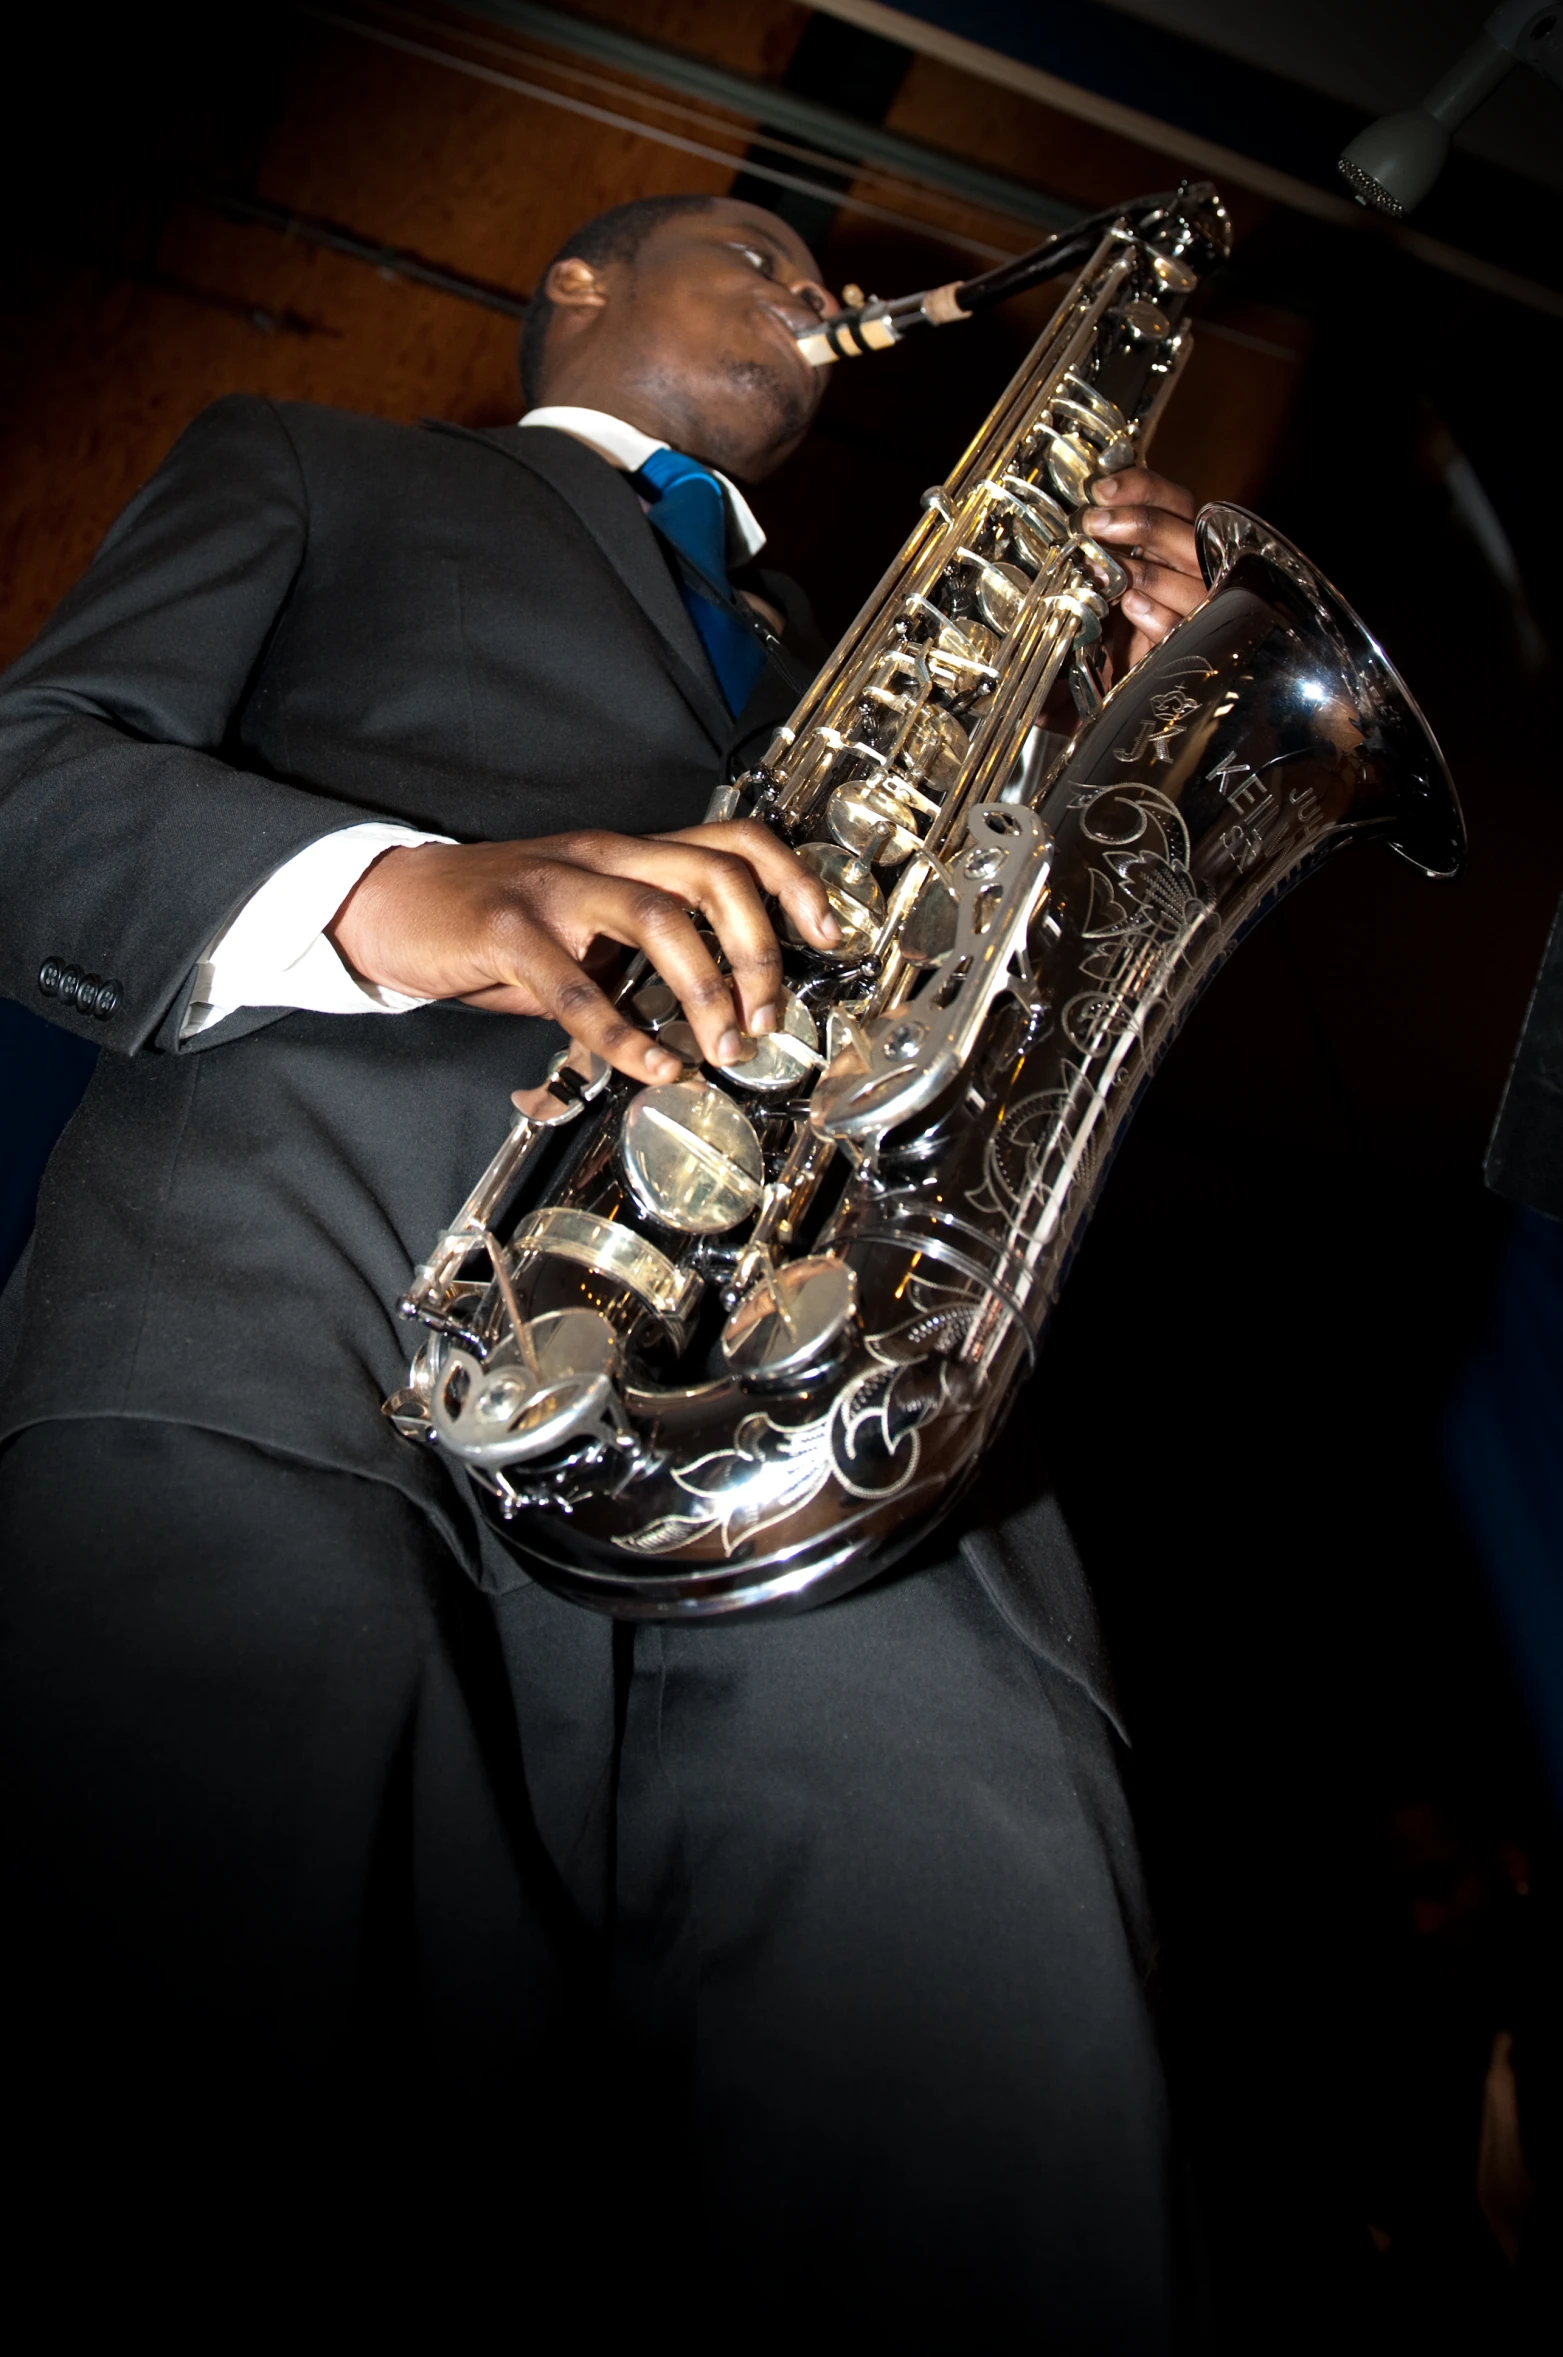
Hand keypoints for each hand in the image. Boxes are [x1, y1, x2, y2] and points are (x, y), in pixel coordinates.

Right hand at [328, 821, 841, 1085]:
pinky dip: (624, 1035)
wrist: (393, 903)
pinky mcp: (506, 930)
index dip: (793, 880)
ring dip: (706, 989)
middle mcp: (604, 857)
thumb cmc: (496, 922)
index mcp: (630, 853)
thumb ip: (643, 959)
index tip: (829, 933)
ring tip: (722, 1048)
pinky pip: (577, 987)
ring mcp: (555, 888)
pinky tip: (653, 1067)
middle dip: (760, 951)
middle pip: (713, 876)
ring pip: (659, 917)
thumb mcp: (583, 926)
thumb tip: (712, 1020)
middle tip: (768, 1018)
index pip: (735, 840)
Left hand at [1080, 468, 1205, 668]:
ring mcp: (1195, 607)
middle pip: (1187, 533)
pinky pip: (1180, 625)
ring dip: (1142, 569)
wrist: (1109, 677)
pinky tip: (1130, 604)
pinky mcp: (1185, 645)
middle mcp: (1193, 569)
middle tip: (1094, 523)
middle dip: (1140, 523)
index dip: (1142, 487)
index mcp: (1174, 541)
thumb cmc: (1110, 617)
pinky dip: (1155, 613)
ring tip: (1101, 568)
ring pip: (1190, 579)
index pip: (1174, 500)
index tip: (1101, 490)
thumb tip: (1089, 506)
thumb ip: (1106, 539)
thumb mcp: (1105, 571)